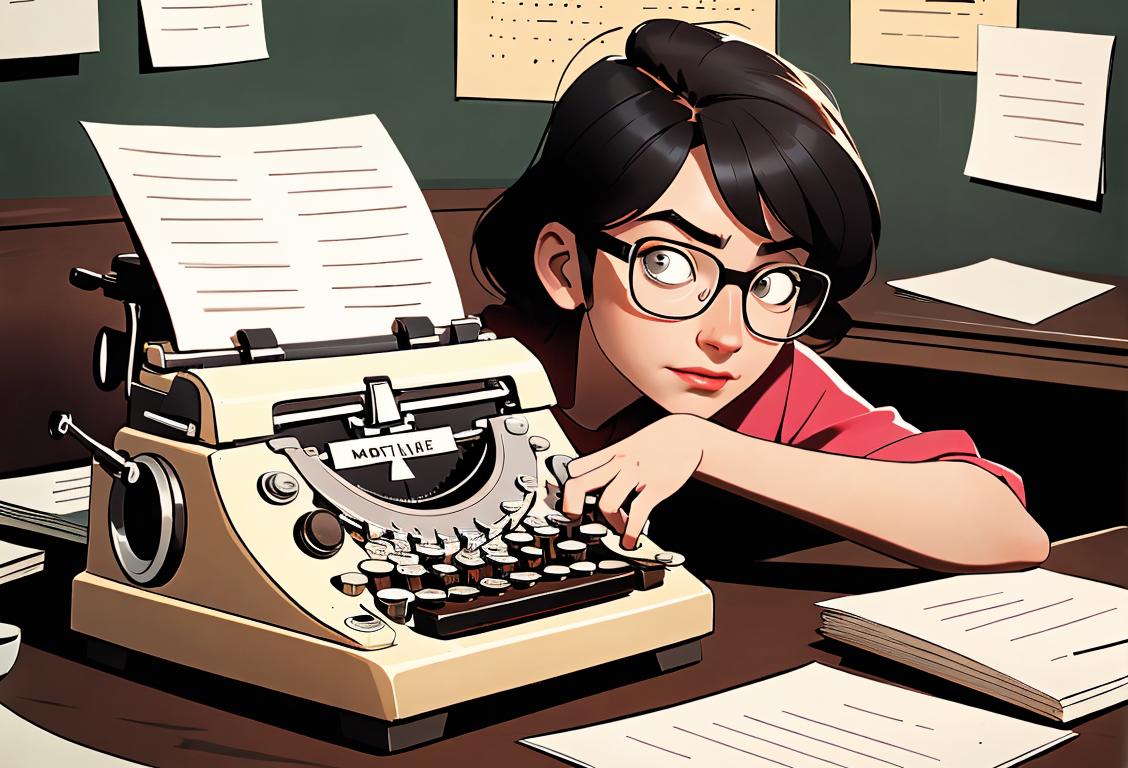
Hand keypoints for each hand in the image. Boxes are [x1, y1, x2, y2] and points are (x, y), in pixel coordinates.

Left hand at [561, 414, 704, 548]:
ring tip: (616, 527)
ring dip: (608, 522)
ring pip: (607, 503)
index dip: (567, 487)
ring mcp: (636, 476)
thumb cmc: (656, 442)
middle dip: (571, 507)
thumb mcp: (627, 444)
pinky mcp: (655, 488)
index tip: (567, 502)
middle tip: (573, 519)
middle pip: (580, 485)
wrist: (687, 435)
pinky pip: (637, 514)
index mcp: (610, 454)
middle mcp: (618, 464)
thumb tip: (590, 477)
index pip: (576, 469)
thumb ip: (609, 460)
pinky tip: (629, 541)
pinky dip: (630, 533)